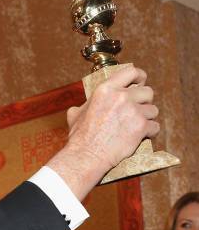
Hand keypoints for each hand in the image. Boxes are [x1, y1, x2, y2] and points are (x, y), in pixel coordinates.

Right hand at [48, 65, 158, 199]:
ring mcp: (133, 111)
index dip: (140, 77)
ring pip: (153, 110)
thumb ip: (82, 108)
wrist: (85, 157)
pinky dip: (150, 133)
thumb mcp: (75, 116)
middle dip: (144, 102)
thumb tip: (76, 109)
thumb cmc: (79, 139)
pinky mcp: (141, 127)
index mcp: (106, 90)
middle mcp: (121, 97)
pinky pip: (155, 126)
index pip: (131, 72)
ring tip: (137, 127)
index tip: (140, 84)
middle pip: (147, 92)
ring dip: (147, 119)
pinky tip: (142, 137)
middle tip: (137, 112)